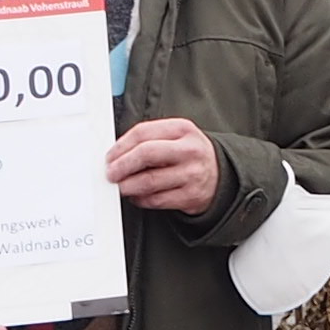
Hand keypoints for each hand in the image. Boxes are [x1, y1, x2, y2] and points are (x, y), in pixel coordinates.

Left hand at [107, 120, 221, 218]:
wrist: (220, 175)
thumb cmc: (189, 154)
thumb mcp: (175, 136)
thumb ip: (148, 140)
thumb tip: (115, 155)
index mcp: (182, 129)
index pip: (143, 133)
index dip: (120, 146)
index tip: (109, 157)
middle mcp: (189, 150)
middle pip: (146, 154)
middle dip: (121, 165)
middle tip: (110, 173)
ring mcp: (192, 174)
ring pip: (149, 181)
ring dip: (127, 186)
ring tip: (120, 186)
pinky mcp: (190, 196)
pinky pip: (156, 200)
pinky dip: (140, 199)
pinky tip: (137, 195)